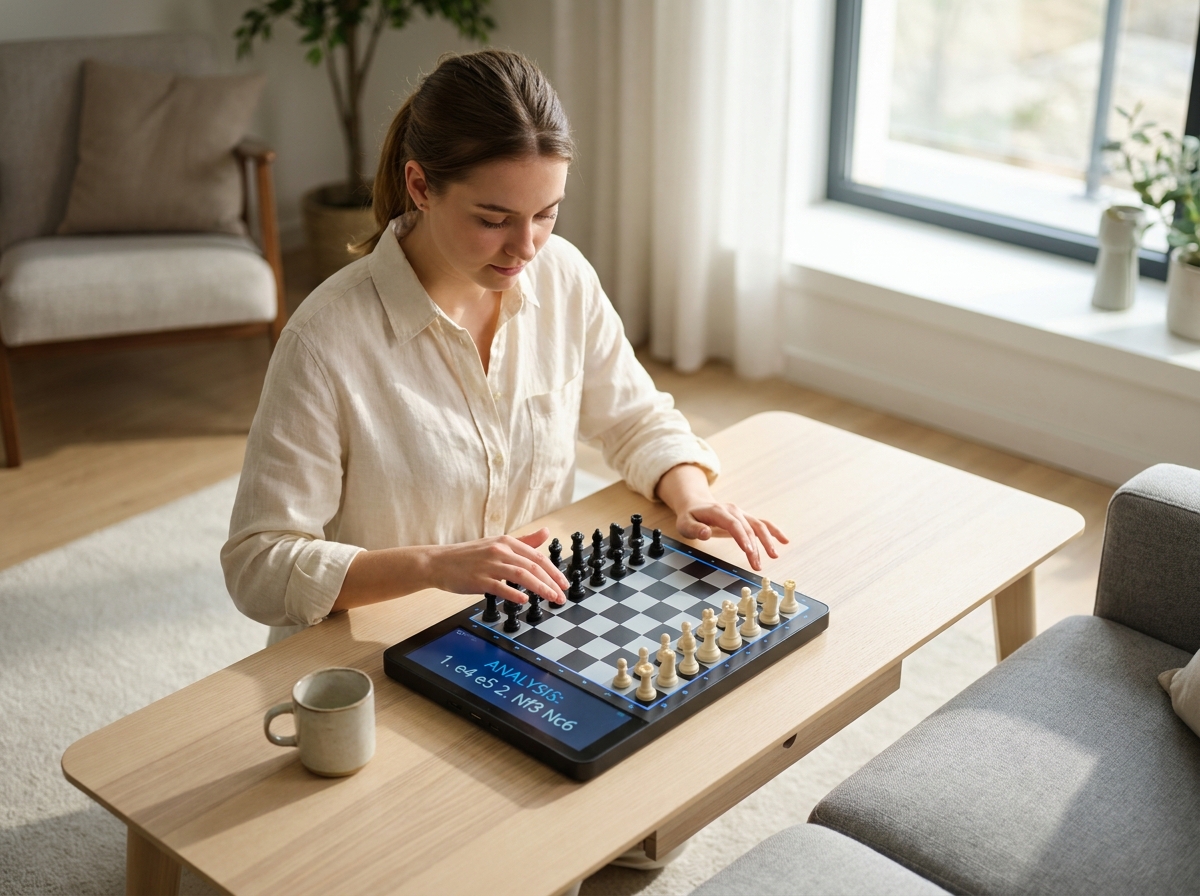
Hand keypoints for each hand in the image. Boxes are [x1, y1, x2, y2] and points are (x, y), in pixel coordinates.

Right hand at [425, 527, 567, 604]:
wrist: (439, 562)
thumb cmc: (469, 556)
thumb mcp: (497, 543)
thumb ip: (524, 541)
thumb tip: (546, 532)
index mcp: (507, 542)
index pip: (538, 557)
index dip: (554, 571)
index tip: (564, 584)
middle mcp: (500, 550)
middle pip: (533, 566)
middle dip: (551, 582)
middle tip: (561, 597)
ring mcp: (489, 564)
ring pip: (521, 575)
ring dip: (540, 588)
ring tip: (551, 599)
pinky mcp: (478, 579)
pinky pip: (500, 586)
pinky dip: (514, 593)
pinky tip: (524, 600)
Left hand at [655, 463, 787, 570]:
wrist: (696, 505)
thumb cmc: (690, 517)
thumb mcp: (684, 523)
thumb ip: (695, 529)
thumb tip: (706, 533)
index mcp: (718, 511)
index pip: (733, 524)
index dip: (742, 537)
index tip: (749, 551)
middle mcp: (733, 511)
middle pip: (748, 528)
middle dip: (755, 547)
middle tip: (757, 565)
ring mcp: (741, 514)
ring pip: (758, 526)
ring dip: (767, 540)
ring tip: (774, 556)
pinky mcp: (745, 519)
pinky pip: (762, 524)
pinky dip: (774, 531)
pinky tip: (784, 541)